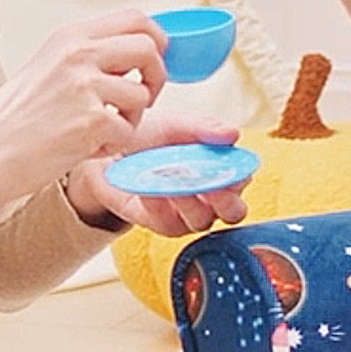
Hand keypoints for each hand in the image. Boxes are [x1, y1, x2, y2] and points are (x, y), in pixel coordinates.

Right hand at [0, 10, 166, 219]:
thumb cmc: (13, 119)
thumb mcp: (49, 67)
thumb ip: (89, 55)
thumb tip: (141, 52)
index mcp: (69, 37)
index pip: (135, 18)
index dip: (157, 39)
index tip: (156, 60)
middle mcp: (78, 55)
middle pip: (149, 48)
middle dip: (156, 76)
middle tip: (141, 99)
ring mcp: (84, 87)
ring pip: (141, 96)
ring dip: (130, 120)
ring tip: (99, 132)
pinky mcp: (90, 122)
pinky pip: (127, 133)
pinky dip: (112, 147)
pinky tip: (85, 148)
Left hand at [64, 109, 253, 237]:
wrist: (108, 150)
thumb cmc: (147, 138)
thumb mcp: (176, 126)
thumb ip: (203, 129)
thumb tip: (232, 134)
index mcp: (220, 170)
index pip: (243, 180)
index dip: (240, 177)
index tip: (230, 167)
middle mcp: (209, 198)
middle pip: (233, 212)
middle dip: (225, 199)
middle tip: (212, 184)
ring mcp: (187, 215)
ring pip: (201, 220)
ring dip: (189, 200)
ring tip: (173, 180)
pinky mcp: (162, 225)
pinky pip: (168, 222)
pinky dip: (159, 203)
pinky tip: (149, 187)